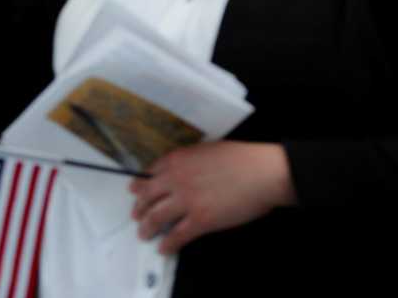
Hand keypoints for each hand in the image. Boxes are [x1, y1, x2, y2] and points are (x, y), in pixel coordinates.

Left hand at [130, 142, 295, 254]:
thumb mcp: (208, 150)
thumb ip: (190, 161)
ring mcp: (187, 201)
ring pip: (156, 218)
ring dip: (147, 228)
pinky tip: (164, 248)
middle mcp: (176, 179)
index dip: (140, 184)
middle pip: (147, 197)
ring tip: (144, 234)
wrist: (261, 173)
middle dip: (139, 208)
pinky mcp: (200, 221)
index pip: (150, 173)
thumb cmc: (242, 158)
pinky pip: (176, 235)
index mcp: (179, 160)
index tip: (135, 190)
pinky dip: (168, 244)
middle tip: (136, 216)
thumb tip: (182, 172)